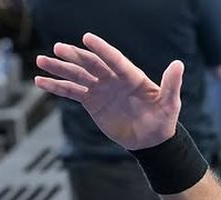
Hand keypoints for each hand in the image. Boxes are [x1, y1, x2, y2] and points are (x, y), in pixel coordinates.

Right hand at [35, 33, 182, 151]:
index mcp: (131, 76)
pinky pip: (72, 92)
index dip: (102, 50)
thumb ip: (171, 84)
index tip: (87, 38)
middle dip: (74, 57)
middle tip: (57, 49)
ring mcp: (100, 88)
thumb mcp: (170, 104)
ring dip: (59, 69)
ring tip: (41, 61)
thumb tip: (179, 64)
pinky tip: (41, 82)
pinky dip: (57, 87)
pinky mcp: (92, 101)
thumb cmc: (163, 120)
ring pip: (77, 76)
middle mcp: (112, 78)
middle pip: (90, 65)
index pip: (114, 60)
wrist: (151, 139)